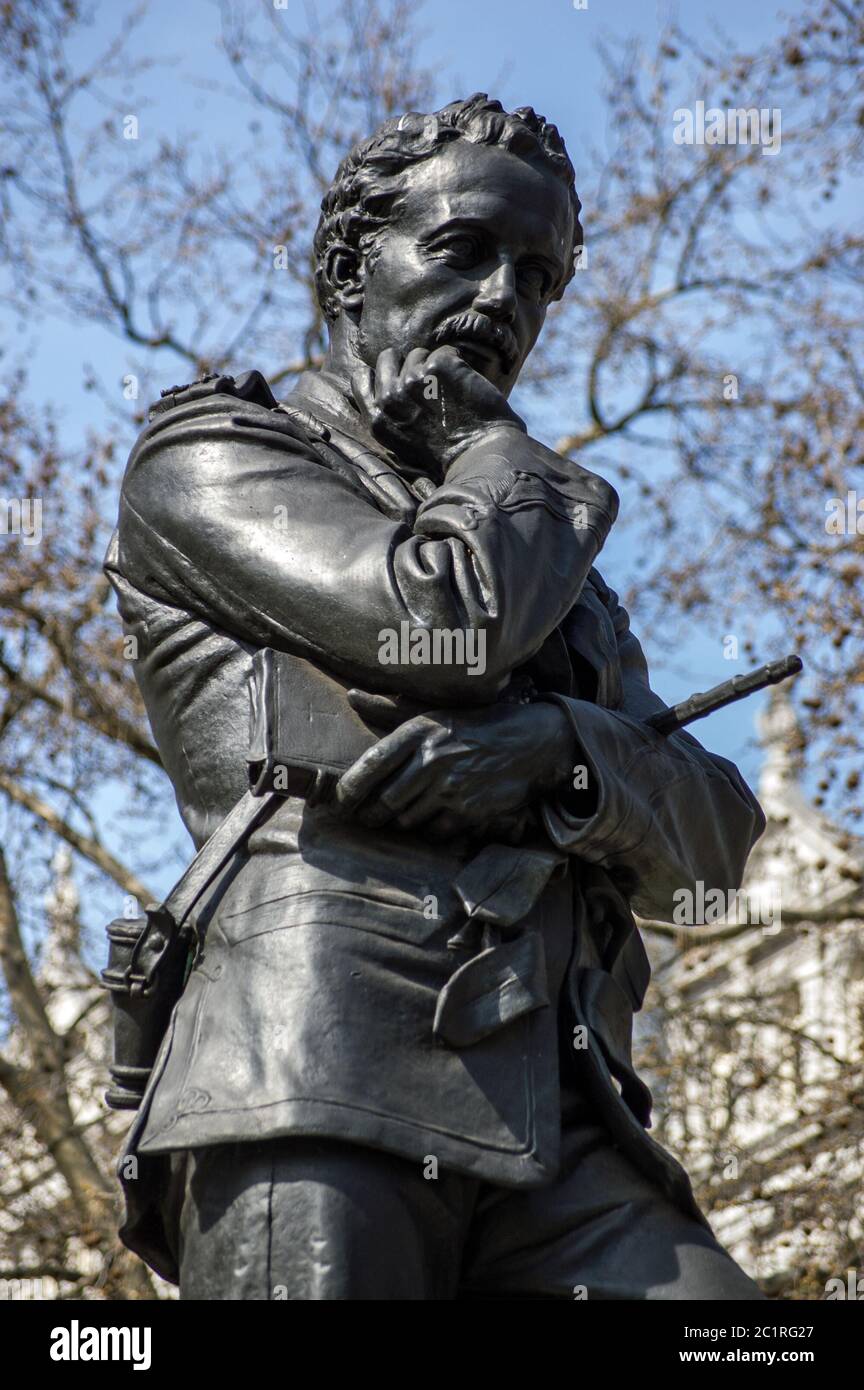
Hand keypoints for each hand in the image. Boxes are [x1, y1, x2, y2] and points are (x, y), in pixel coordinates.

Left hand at [334, 700, 574, 841]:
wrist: (529, 743)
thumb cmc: (472, 727)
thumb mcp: (432, 713)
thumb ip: (388, 709)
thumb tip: (352, 695)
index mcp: (419, 732)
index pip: (371, 764)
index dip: (349, 788)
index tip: (340, 801)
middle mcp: (432, 759)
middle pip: (384, 801)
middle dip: (369, 815)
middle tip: (365, 818)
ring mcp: (451, 787)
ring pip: (406, 819)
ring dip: (400, 821)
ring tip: (401, 815)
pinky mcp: (468, 810)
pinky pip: (434, 832)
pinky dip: (429, 829)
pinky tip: (433, 817)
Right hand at [351, 345, 524, 475]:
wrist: (482, 457)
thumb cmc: (447, 456)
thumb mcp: (402, 445)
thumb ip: (387, 416)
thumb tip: (383, 386)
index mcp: (377, 420)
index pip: (360, 378)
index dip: (380, 372)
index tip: (395, 376)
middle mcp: (390, 398)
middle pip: (388, 357)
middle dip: (407, 364)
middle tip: (429, 384)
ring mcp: (413, 380)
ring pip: (419, 353)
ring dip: (434, 366)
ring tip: (450, 393)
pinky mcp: (439, 367)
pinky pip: (445, 351)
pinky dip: (457, 363)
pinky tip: (465, 385)